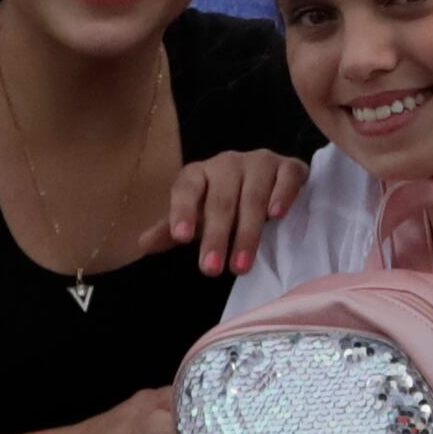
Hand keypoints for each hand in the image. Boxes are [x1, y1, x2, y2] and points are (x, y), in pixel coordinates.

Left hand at [163, 145, 306, 274]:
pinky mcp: (289, 166)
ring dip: (247, 232)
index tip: (180, 237)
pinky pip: (286, 177)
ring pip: (253, 195)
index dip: (183, 211)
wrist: (268, 184)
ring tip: (241, 266)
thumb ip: (172, 230)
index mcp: (199, 174)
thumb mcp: (196, 219)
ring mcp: (260, 163)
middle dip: (215, 236)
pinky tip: (276, 216)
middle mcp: (227, 164)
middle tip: (210, 271)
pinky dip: (282, 194)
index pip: (187, 188)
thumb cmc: (225, 206)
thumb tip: (143, 243)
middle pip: (220, 200)